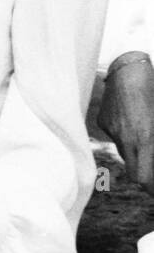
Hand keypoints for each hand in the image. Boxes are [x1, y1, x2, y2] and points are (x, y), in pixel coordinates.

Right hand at [99, 56, 153, 193]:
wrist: (128, 65)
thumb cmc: (151, 89)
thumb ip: (152, 140)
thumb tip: (150, 149)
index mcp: (145, 138)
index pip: (144, 178)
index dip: (150, 188)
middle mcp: (126, 138)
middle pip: (135, 170)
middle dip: (145, 175)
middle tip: (152, 179)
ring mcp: (112, 130)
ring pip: (126, 153)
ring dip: (137, 154)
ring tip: (144, 141)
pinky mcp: (103, 121)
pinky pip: (116, 136)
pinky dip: (125, 135)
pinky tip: (131, 121)